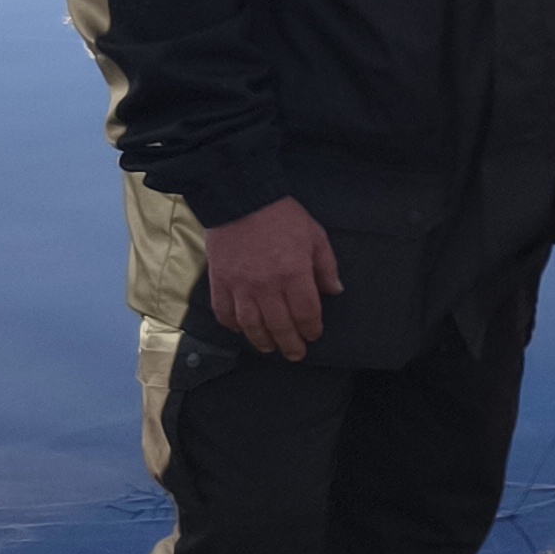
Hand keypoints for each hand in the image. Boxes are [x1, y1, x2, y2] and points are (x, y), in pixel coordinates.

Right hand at [202, 196, 342, 359]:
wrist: (240, 199)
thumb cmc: (280, 216)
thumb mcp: (315, 236)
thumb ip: (326, 266)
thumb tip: (335, 290)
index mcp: (294, 274)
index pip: (306, 314)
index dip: (311, 329)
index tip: (313, 335)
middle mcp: (267, 286)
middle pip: (280, 326)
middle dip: (290, 344)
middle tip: (295, 354)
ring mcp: (241, 286)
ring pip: (252, 326)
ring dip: (262, 341)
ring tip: (270, 347)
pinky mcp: (220, 282)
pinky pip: (224, 312)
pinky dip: (232, 325)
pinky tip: (241, 329)